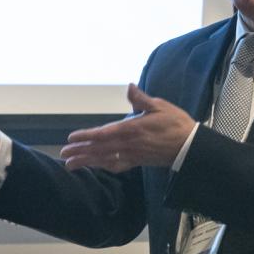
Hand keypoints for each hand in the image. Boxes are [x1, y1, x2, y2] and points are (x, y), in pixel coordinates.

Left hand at [60, 84, 195, 172]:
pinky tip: (94, 166)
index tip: (72, 137)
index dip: (86, 136)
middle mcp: (129, 144)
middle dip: (80, 151)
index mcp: (133, 129)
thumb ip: (141, 99)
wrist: (190, 147)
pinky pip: (117, 165)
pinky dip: (103, 166)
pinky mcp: (137, 161)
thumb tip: (129, 86)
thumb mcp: (160, 106)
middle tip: (63, 154)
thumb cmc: (176, 124)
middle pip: (99, 149)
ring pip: (105, 159)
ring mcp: (132, 155)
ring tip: (70, 164)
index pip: (104, 133)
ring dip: (87, 161)